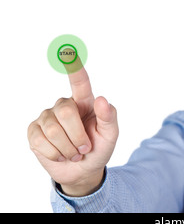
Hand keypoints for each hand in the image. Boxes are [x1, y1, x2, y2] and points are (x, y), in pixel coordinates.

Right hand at [28, 55, 118, 195]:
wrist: (82, 170)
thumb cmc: (99, 148)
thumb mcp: (110, 135)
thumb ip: (109, 117)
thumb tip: (101, 98)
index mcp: (85, 102)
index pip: (80, 83)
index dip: (75, 69)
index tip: (69, 52)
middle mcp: (65, 106)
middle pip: (65, 111)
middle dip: (77, 135)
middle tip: (85, 147)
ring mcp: (47, 118)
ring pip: (53, 130)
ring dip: (68, 148)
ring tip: (74, 152)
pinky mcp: (34, 132)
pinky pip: (41, 141)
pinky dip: (56, 154)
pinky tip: (61, 155)